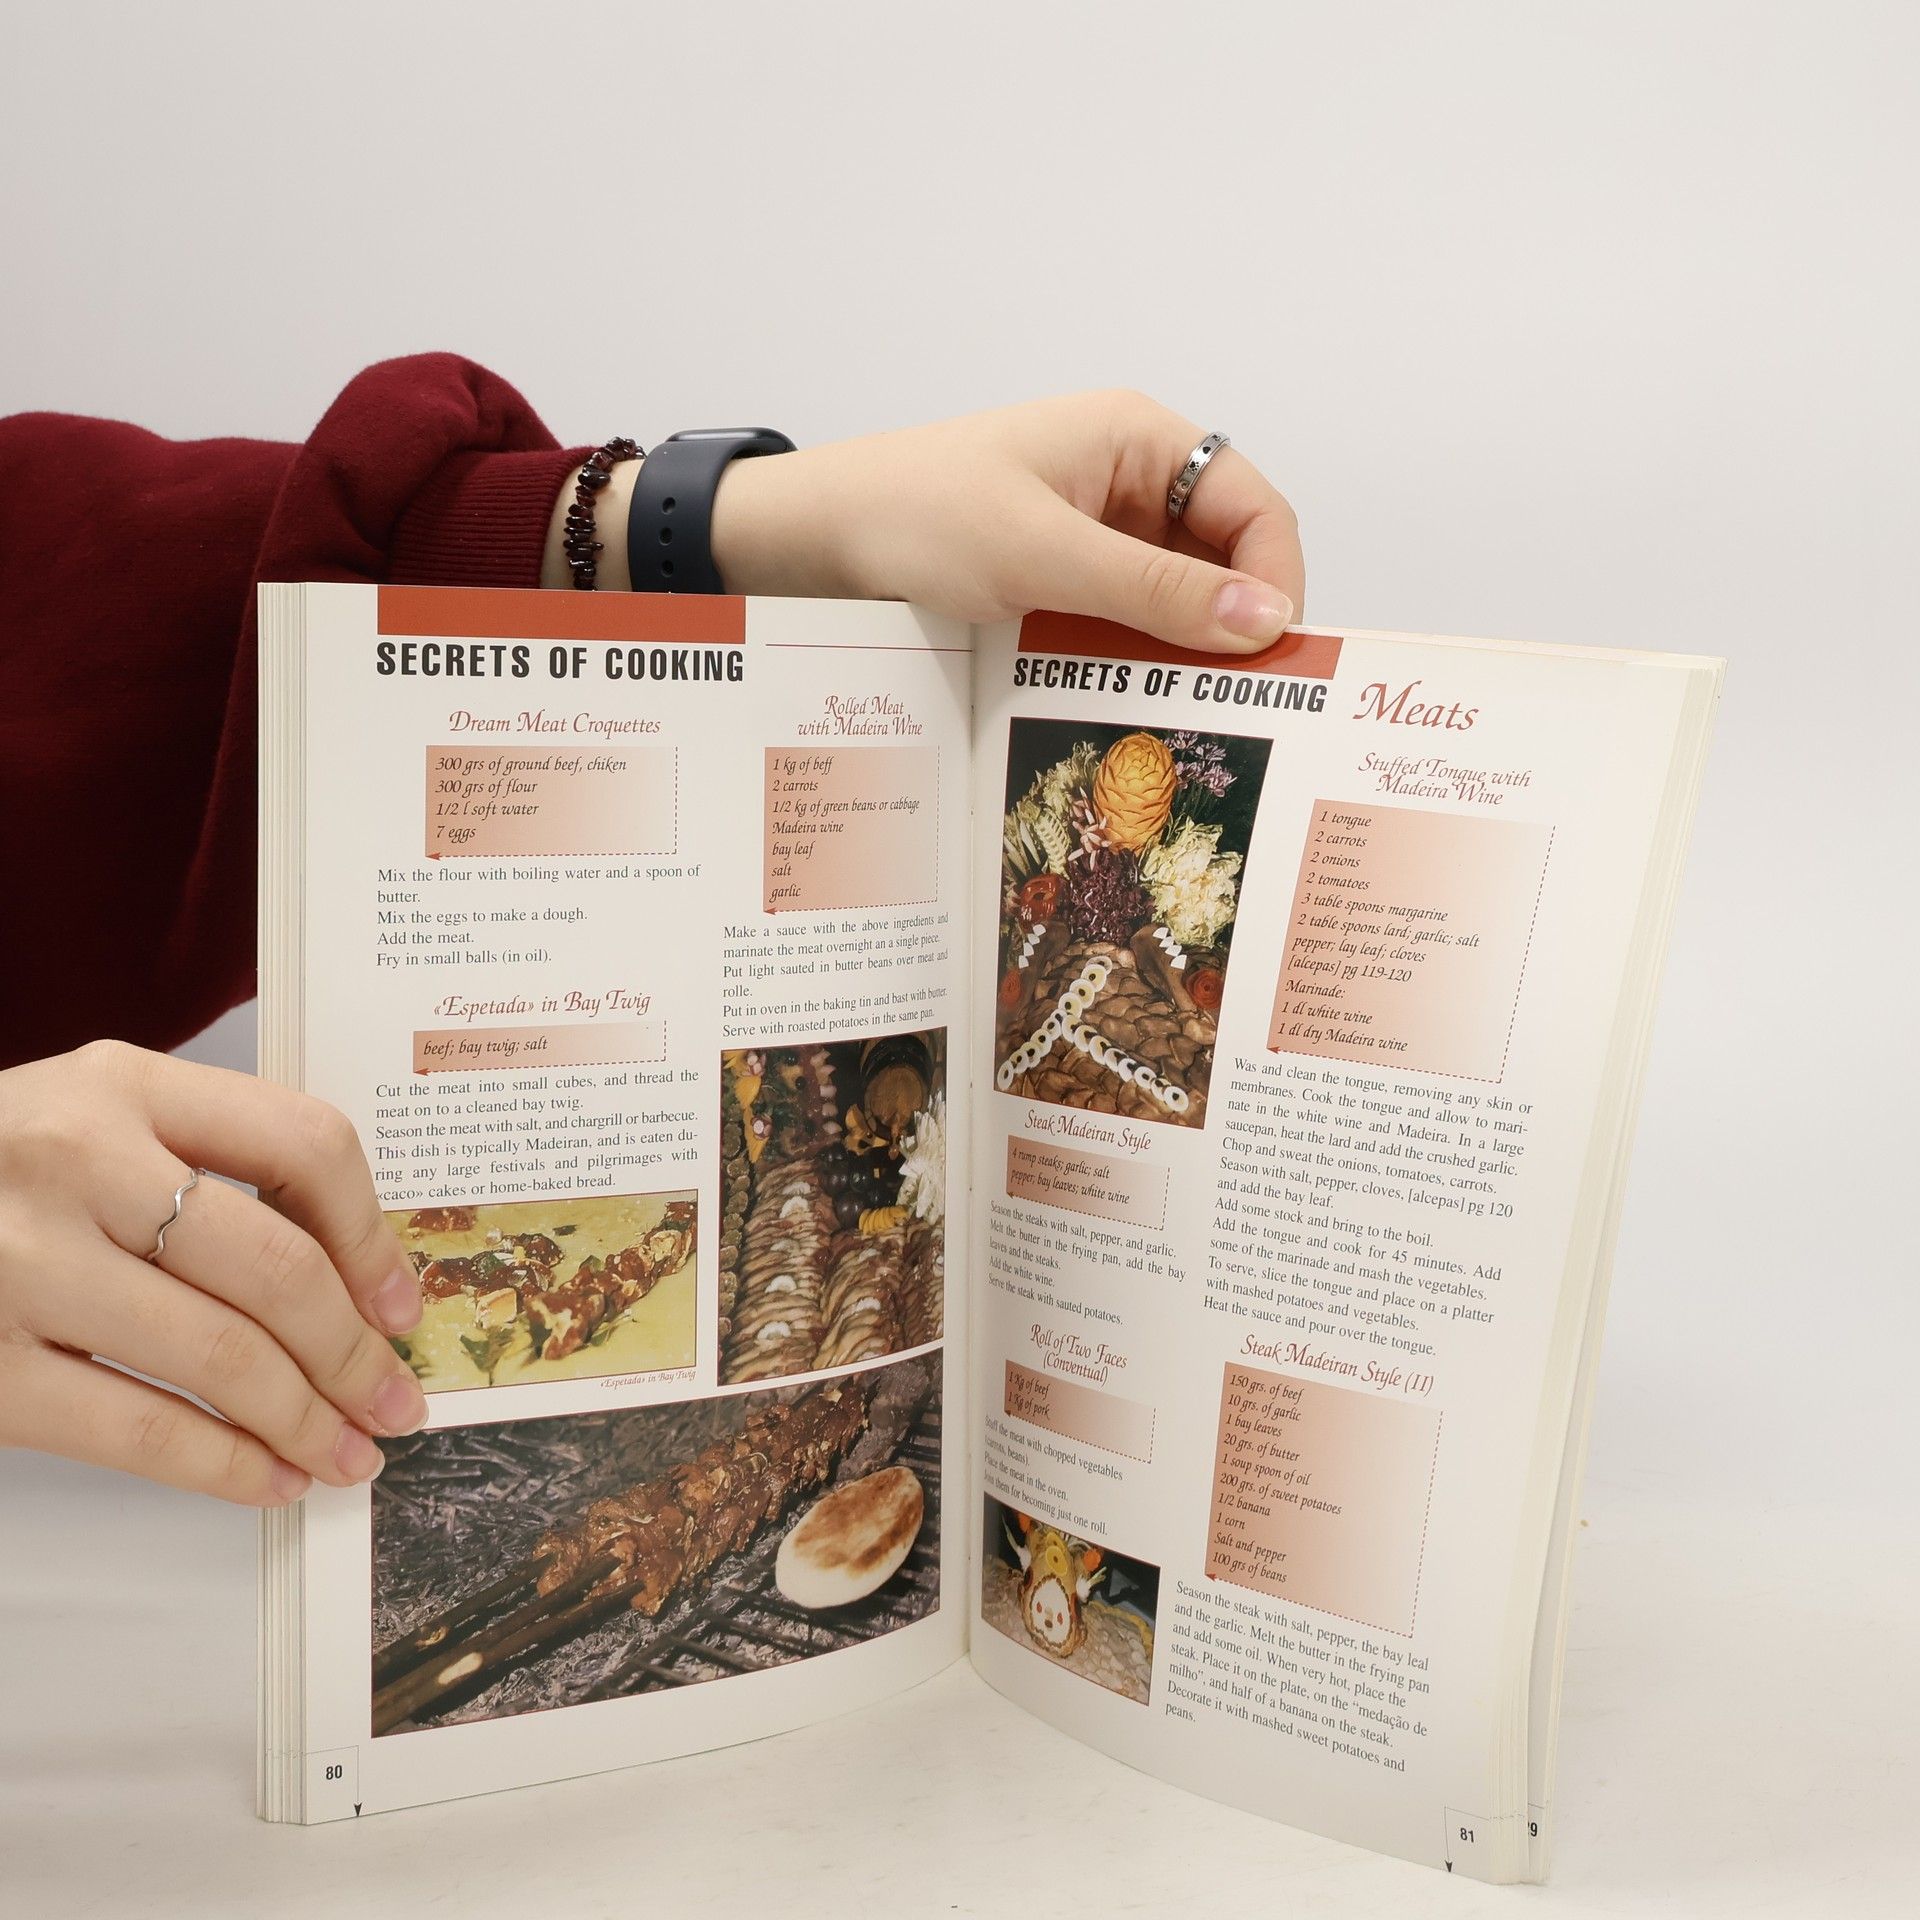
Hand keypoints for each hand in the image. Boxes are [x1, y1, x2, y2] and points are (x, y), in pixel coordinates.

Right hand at [0, 1042, 427, 1505]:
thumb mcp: (91, 1118)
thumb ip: (204, 1161)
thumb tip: (352, 1278)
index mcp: (121, 1085)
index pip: (303, 1142)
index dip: (373, 1234)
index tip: (399, 1302)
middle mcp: (75, 1161)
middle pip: (275, 1264)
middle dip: (356, 1351)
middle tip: (394, 1400)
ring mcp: (20, 1264)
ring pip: (222, 1355)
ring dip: (308, 1420)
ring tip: (347, 1453)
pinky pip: (139, 1427)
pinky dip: (223, 1466)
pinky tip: (266, 1478)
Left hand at [714, 391, 1303, 652]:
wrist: (815, 538)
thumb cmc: (915, 515)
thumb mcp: (1043, 555)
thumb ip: (1155, 591)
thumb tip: (1264, 621)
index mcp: (1137, 439)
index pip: (1253, 507)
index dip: (1274, 580)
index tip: (1268, 658)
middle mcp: (1128, 480)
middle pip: (1224, 557)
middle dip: (1231, 624)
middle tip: (1230, 702)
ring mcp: (1096, 530)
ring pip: (1176, 598)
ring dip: (1180, 649)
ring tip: (1176, 708)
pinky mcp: (1063, 576)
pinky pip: (1126, 620)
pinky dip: (1134, 656)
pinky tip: (1125, 696)